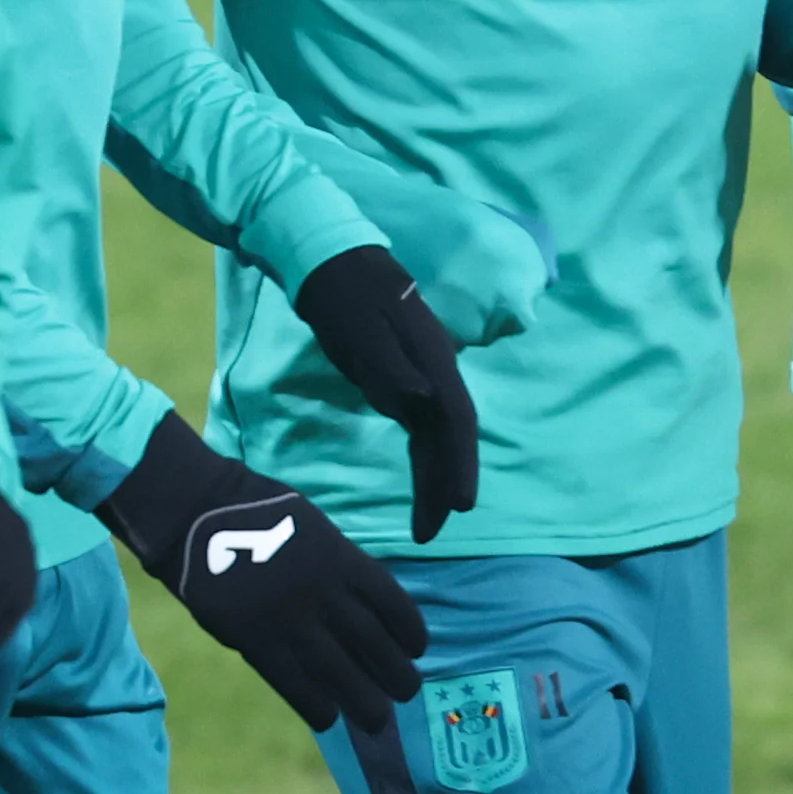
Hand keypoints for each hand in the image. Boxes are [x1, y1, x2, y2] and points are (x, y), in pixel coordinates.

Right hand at [104, 414, 426, 730]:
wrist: (197, 511)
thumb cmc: (256, 511)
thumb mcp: (313, 525)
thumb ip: (339, 563)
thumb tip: (362, 601)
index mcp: (342, 559)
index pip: (392, 604)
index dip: (410, 631)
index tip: (418, 650)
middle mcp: (324, 593)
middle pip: (374, 645)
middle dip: (396, 674)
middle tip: (407, 692)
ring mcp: (290, 620)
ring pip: (340, 673)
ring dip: (364, 702)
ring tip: (377, 719)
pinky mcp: (255, 640)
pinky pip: (294, 683)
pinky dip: (316, 705)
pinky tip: (329, 718)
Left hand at [294, 246, 479, 543]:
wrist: (330, 263)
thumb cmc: (344, 295)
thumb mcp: (361, 329)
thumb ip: (391, 368)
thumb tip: (425, 401)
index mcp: (433, 360)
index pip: (456, 420)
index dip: (461, 463)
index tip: (462, 505)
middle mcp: (435, 373)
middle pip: (450, 436)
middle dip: (447, 483)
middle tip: (432, 531)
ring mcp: (421, 378)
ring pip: (437, 437)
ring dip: (435, 478)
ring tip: (426, 523)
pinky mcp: (403, 382)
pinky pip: (421, 429)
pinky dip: (423, 459)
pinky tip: (422, 482)